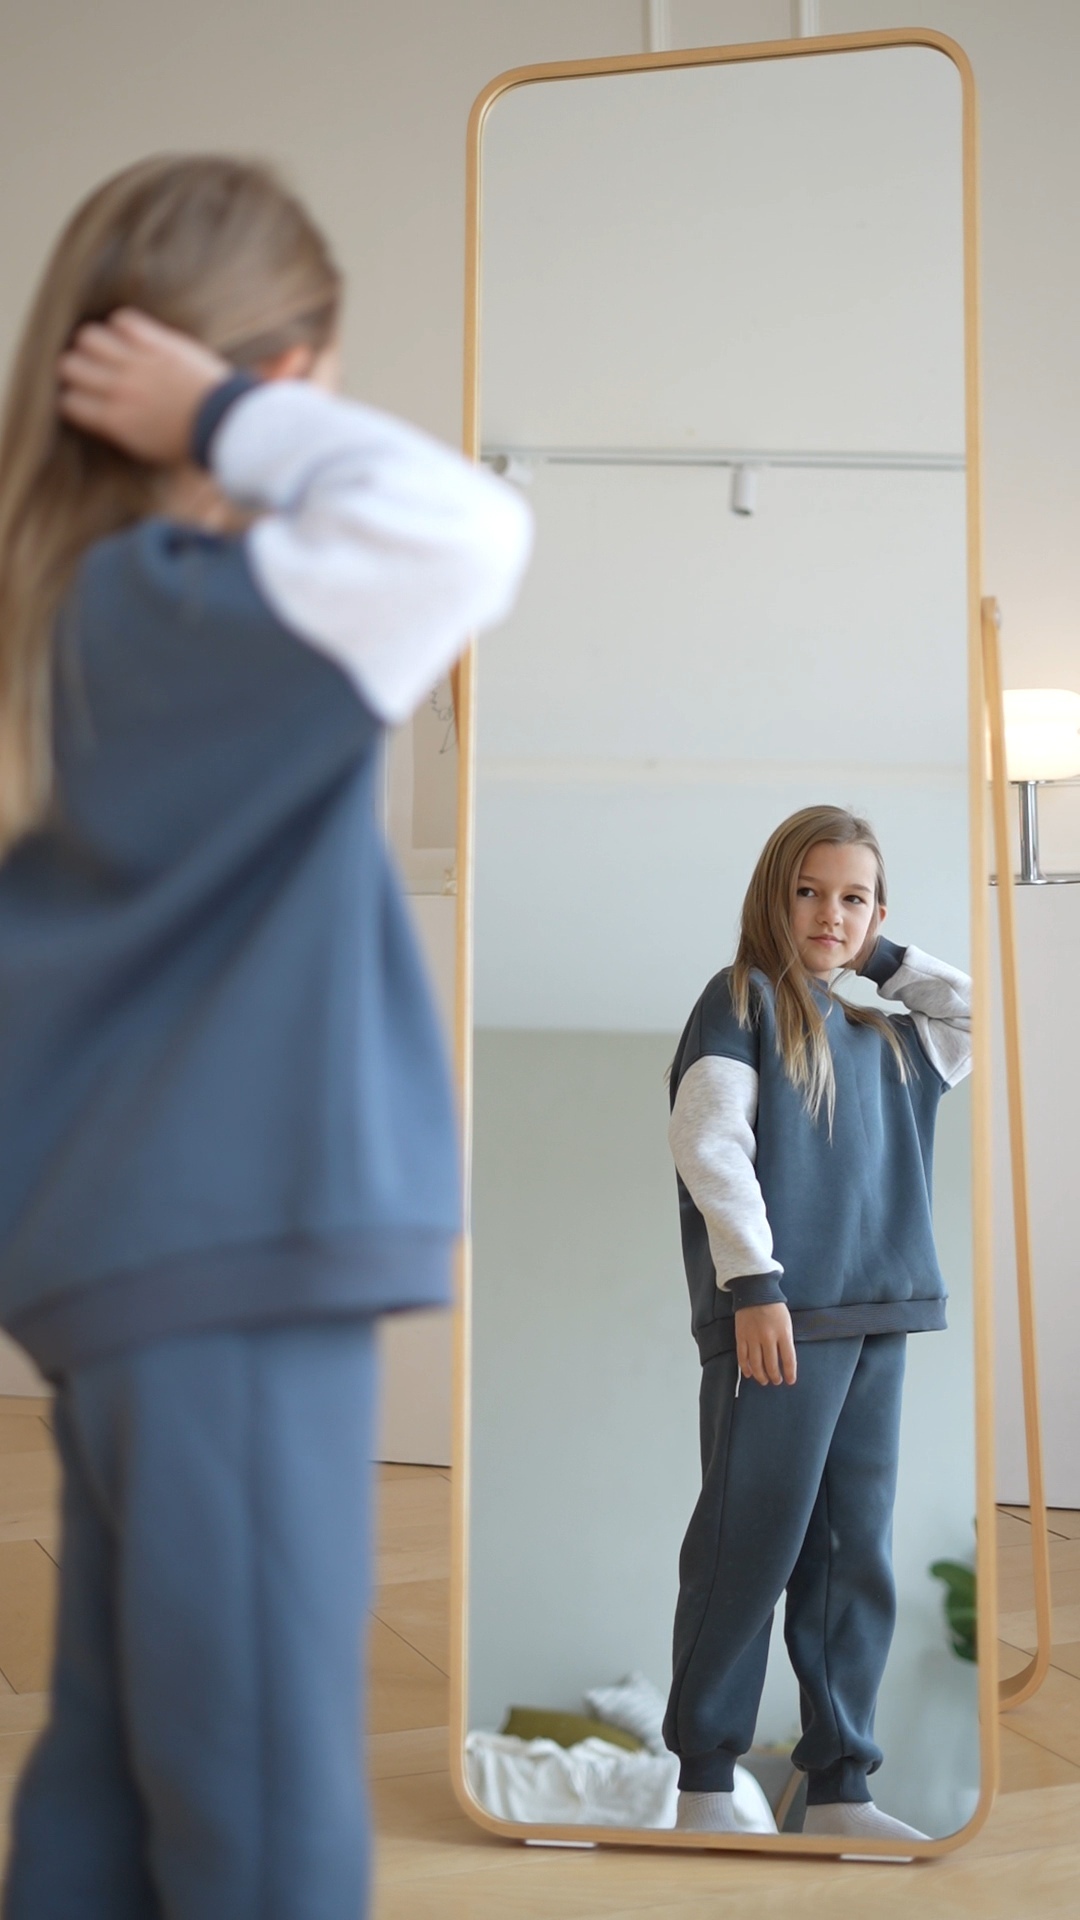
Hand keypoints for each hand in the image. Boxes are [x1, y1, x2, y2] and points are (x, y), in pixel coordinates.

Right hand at [57, 309, 230, 463]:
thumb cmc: (190, 442)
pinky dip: (123, 324)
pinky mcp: (159, 343)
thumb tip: (99, 415)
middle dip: (76, 367)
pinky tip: (133, 334)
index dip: (71, 397)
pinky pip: (124, 319)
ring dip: (95, 342)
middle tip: (92, 370)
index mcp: (114, 421)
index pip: (68, 401)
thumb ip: (117, 428)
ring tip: (110, 349)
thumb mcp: (146, 449)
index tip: (82, 396)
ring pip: (89, 337)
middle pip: (69, 365)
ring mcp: (137, 363)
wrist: (225, 424)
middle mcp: (119, 389)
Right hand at [735, 1303, 796, 1386]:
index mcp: (783, 1333)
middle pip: (771, 1364)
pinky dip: (745, 1367)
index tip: (790, 1381)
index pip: (788, 1359)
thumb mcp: (786, 1322)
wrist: (755, 1291)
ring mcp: (753, 1337)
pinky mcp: (741, 1336)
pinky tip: (749, 1374)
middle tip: (776, 1381)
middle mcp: (768, 1337)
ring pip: (756, 1364)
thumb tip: (785, 1360)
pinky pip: (742, 1356)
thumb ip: (786, 1340)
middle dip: (775, 1376)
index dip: (789, 1373)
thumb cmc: (774, 1307)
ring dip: (761, 1375)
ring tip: (764, 1381)